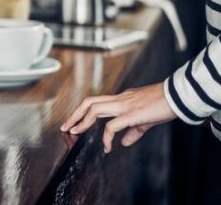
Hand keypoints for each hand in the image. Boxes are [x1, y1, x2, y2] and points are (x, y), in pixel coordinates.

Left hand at [60, 83, 175, 153]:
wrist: (179, 97)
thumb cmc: (164, 105)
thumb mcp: (146, 119)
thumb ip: (133, 131)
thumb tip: (123, 143)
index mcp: (122, 99)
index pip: (96, 102)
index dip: (83, 112)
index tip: (74, 123)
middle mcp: (119, 99)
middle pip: (89, 102)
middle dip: (74, 115)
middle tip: (65, 127)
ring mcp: (124, 105)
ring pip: (94, 109)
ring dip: (81, 122)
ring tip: (74, 133)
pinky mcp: (131, 114)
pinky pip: (112, 126)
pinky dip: (106, 137)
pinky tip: (107, 147)